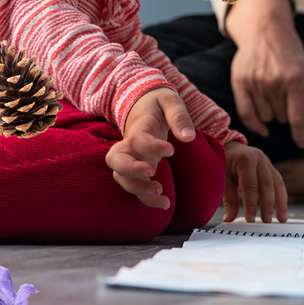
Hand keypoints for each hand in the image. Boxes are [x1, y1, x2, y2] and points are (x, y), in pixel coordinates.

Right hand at [105, 87, 195, 209]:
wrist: (143, 103)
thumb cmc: (158, 102)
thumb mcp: (170, 100)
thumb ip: (179, 116)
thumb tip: (188, 137)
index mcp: (138, 126)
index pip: (138, 138)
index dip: (152, 146)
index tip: (172, 150)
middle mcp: (129, 144)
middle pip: (115, 160)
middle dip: (130, 170)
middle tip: (151, 172)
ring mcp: (132, 158)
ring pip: (121, 177)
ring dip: (138, 189)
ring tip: (161, 194)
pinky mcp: (138, 168)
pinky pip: (134, 186)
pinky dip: (145, 199)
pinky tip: (165, 204)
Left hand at [222, 142, 288, 222]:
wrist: (232, 148)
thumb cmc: (226, 163)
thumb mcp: (224, 179)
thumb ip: (229, 200)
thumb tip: (229, 220)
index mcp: (246, 160)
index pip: (250, 185)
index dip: (250, 203)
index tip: (250, 219)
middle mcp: (259, 159)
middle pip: (267, 183)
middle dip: (267, 204)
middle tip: (266, 221)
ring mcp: (268, 163)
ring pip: (277, 183)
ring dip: (280, 202)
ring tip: (281, 219)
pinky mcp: (272, 169)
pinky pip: (279, 183)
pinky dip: (281, 197)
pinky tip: (282, 210)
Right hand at [226, 0, 303, 149]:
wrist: (265, 30)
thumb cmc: (290, 53)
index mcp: (296, 78)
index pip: (298, 118)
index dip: (302, 135)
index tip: (303, 143)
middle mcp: (274, 81)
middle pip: (282, 119)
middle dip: (288, 116)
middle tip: (288, 100)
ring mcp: (255, 81)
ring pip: (266, 118)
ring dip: (272, 115)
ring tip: (275, 99)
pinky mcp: (240, 81)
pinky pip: (246, 113)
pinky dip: (255, 125)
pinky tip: (263, 127)